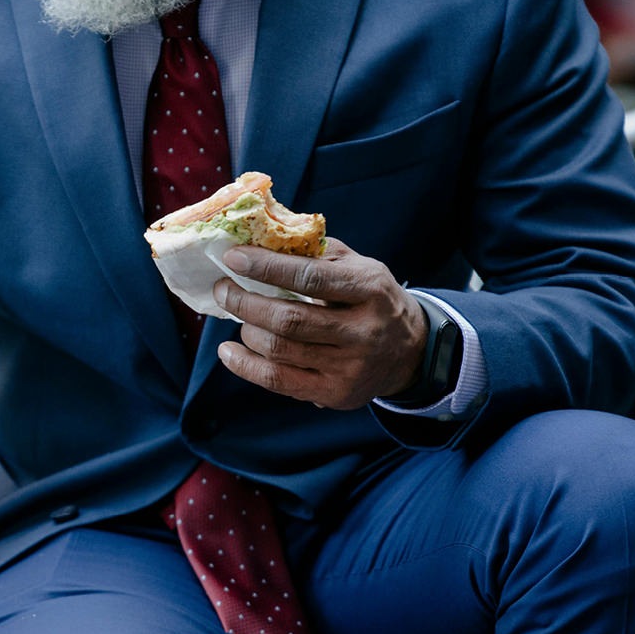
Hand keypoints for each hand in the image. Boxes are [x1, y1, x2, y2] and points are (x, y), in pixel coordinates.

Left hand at [210, 237, 426, 409]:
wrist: (411, 352)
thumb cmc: (371, 298)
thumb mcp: (358, 266)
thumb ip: (316, 253)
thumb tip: (260, 239)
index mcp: (370, 290)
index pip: (310, 277)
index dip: (266, 267)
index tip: (233, 257)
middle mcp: (363, 332)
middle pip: (289, 320)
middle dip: (245, 302)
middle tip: (223, 288)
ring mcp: (350, 367)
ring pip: (280, 350)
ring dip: (246, 329)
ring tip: (236, 313)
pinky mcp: (336, 393)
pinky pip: (278, 382)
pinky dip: (245, 366)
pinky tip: (229, 351)